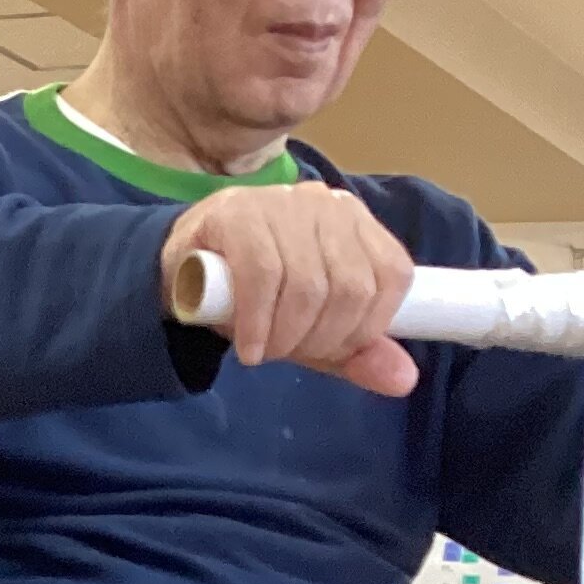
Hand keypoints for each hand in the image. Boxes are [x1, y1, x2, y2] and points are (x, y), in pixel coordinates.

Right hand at [162, 182, 419, 396]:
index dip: (366, 327)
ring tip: (265, 351)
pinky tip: (249, 347)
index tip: (328, 349)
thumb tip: (404, 380)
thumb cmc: (253, 297)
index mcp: (356, 223)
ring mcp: (281, 203)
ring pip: (308, 284)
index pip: (392, 275)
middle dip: (321, 337)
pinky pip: (262, 276)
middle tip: (288, 353)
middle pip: (351, 285)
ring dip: (286, 336)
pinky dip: (258, 323)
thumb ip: (356, 352)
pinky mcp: (238, 214)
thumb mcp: (311, 328)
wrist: (179, 272)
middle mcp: (326, 204)